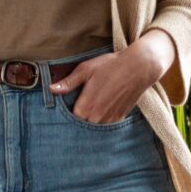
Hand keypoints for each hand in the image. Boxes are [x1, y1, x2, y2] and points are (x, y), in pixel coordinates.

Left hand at [50, 31, 171, 125]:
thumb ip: (68, 83)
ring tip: (93, 103)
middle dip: (78, 117)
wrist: (140, 67)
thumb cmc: (110, 66)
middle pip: (81, 124)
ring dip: (91, 119)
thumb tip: (51, 89)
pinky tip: (102, 107)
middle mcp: (97, 117)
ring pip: (94, 125)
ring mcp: (110, 119)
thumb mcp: (85, 70)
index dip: (66, 112)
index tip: (68, 104)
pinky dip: (102, 118)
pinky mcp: (121, 117)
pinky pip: (106, 124)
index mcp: (86, 107)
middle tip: (81, 102)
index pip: (69, 119)